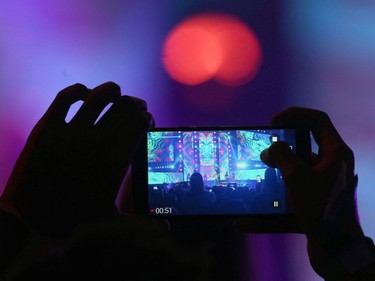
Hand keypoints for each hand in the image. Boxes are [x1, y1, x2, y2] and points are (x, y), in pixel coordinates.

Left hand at [0, 82, 152, 236]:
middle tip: (138, 109)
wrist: (32, 221)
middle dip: (136, 105)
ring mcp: (71, 133)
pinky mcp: (47, 128)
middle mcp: (98, 141)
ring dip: (113, 92)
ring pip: (101, 96)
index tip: (147, 121)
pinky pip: (67, 96)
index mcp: (117, 159)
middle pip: (126, 107)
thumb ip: (142, 223)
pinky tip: (84, 95)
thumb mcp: (112, 221)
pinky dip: (79, 90)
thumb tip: (168, 229)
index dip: (147, 118)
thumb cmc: (74, 221)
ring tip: (116, 96)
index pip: (141, 122)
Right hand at [236, 107, 366, 277]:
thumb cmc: (322, 210)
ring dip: (280, 165)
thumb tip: (270, 150)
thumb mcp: (297, 178)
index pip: (318, 120)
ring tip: (262, 167)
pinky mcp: (318, 197)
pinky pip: (296, 187)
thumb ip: (282, 157)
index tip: (274, 121)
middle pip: (308, 141)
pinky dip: (278, 192)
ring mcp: (326, 181)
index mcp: (336, 153)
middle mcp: (333, 164)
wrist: (336, 249)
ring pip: (300, 165)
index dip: (295, 114)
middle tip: (267, 142)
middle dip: (285, 140)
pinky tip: (253, 213)